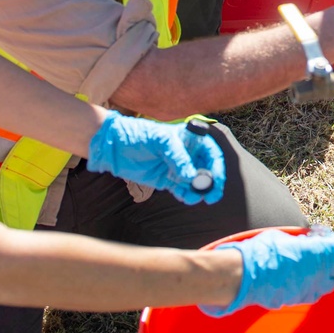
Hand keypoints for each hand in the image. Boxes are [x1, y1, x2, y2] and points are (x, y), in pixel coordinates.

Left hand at [87, 115, 225, 205]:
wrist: (115, 146)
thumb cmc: (139, 134)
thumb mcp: (160, 140)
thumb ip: (178, 156)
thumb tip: (191, 177)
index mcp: (190, 138)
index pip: (211, 152)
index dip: (217, 165)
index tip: (217, 178)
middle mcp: (186, 153)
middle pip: (208, 169)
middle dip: (212, 183)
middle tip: (212, 196)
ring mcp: (177, 168)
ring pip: (196, 183)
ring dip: (199, 192)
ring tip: (195, 197)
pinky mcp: (167, 180)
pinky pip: (182, 190)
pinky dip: (187, 196)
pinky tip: (186, 198)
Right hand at [200, 229, 333, 315]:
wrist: (247, 276)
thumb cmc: (262, 252)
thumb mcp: (284, 237)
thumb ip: (300, 241)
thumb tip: (307, 241)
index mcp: (314, 252)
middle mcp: (316, 271)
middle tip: (328, 250)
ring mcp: (309, 287)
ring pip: (330, 282)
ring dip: (328, 273)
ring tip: (320, 266)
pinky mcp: (300, 298)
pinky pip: (317, 293)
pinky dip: (317, 285)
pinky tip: (309, 279)